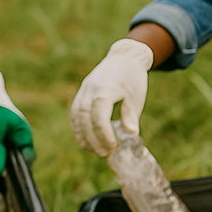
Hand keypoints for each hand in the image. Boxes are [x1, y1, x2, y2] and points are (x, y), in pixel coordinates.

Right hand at [69, 38, 153, 155]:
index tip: (113, 146)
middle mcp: (90, 90)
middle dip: (93, 139)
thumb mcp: (136, 96)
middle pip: (85, 119)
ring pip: (76, 116)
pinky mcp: (82, 93)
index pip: (99, 116)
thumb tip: (131, 133)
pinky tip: (85, 139)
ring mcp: (83, 91)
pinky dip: (78, 127)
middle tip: (104, 153)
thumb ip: (131, 115)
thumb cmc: (132, 78)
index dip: (104, 134)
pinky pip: (75, 112)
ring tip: (93, 150)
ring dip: (83, 135)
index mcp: (104, 90)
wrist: (123, 57)